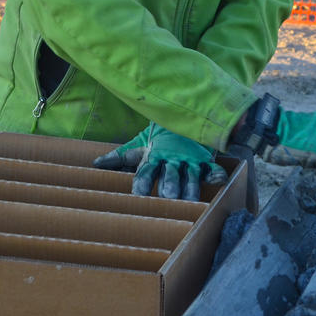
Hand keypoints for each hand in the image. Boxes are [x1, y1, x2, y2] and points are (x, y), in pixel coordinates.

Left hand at [92, 123, 227, 200]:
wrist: (181, 115)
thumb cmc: (157, 137)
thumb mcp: (138, 145)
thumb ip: (119, 156)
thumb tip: (96, 163)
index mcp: (153, 156)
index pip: (146, 172)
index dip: (142, 183)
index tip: (138, 196)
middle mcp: (171, 159)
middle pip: (169, 176)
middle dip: (169, 186)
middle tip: (168, 198)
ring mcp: (189, 159)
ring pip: (190, 176)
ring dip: (190, 188)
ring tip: (189, 200)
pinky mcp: (203, 159)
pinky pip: (211, 167)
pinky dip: (216, 174)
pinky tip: (219, 181)